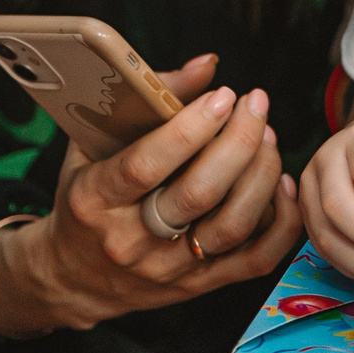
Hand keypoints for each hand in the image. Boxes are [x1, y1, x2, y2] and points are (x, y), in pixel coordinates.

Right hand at [0, 55, 303, 332]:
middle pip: (198, 194)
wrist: (71, 277)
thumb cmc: (85, 197)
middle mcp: (131, 239)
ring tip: (268, 136)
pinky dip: (281, 222)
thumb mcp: (92, 145)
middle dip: (238, 142)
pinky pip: (255, 260)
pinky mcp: (198, 286)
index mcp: (94, 200)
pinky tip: (283, 185)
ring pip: (231, 226)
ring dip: (262, 175)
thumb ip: (145, 101)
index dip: (190, 128)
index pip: (146, 164)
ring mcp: (167, 268)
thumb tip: (207, 66)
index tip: (223, 95)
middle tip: (255, 105)